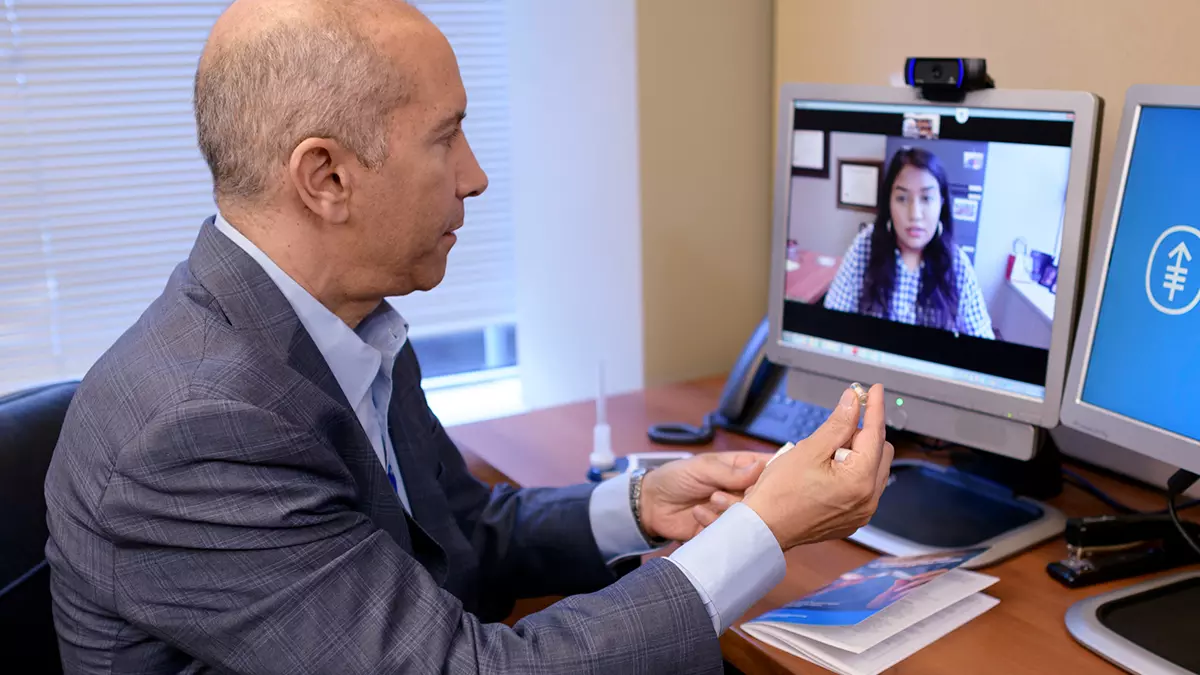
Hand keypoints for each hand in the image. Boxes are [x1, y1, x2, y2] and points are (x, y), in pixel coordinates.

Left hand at [639, 451, 767, 541]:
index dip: (774, 475)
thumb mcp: (701, 467)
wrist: (651, 505)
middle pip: (764, 497)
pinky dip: (716, 524)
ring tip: (711, 500)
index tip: (770, 480)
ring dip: (730, 509)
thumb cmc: (675, 477)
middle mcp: (742, 491)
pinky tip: (699, 514)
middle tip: (727, 492)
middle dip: (750, 496)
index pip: (768, 468)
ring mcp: (733, 512)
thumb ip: (729, 472)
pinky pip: (732, 534)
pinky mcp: (724, 532)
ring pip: (750, 517)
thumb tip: (760, 469)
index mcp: (740, 468)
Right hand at [743, 384, 893, 550]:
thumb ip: (838, 424)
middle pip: (880, 451)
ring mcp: (862, 512)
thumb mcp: (809, 450)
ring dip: (857, 454)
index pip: (874, 433)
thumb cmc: (779, 494)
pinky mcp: (853, 518)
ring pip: (873, 469)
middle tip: (835, 428)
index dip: (874, 407)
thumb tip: (853, 402)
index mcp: (860, 480)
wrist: (763, 529)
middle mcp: (868, 499)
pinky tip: (827, 471)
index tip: (875, 390)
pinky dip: (852, 472)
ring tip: (826, 454)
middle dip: (862, 434)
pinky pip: (864, 487)